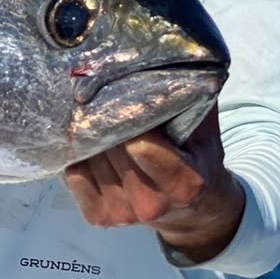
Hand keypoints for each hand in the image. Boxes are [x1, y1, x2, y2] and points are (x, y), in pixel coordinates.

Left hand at [64, 107, 244, 263]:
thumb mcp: (205, 130)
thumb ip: (192, 98)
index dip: (129, 117)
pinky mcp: (100, 218)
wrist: (191, 211)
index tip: (123, 94)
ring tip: (99, 120)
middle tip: (104, 96)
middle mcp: (152, 204)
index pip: (141, 146)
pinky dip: (79, 156)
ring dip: (91, 136)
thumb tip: (173, 60)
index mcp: (184, 183)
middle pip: (112, 148)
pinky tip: (91, 145)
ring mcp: (123, 214)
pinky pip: (74, 175)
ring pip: (91, 158)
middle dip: (108, 120)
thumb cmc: (195, 157)